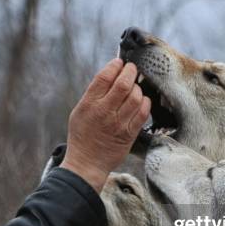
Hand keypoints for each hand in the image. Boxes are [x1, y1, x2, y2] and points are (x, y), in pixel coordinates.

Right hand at [61, 59, 150, 193]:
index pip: (105, 77)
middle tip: (132, 69)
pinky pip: (143, 113)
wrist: (87, 163)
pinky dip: (145, 103)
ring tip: (135, 88)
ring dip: (138, 88)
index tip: (119, 63)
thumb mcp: (79, 111)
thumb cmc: (82, 135)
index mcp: (89, 104)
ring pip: (136, 97)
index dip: (115, 65)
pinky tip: (141, 102)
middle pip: (123, 84)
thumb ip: (93, 94)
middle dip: (131, 71)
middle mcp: (104, 112)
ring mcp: (118, 123)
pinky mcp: (129, 134)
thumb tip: (111, 75)